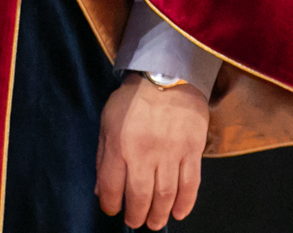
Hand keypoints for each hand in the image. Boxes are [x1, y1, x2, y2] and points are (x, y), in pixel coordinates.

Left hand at [95, 73, 208, 228]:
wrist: (166, 75)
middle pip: (140, 196)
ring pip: (166, 195)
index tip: (112, 209)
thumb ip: (103, 156)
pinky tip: (178, 213)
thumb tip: (101, 188)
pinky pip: (190, 184)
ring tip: (155, 223)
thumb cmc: (132, 100)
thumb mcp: (107, 122)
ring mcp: (170, 153)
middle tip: (136, 222)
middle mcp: (144, 153)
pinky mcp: (192, 151)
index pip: (111, 186)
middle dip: (136, 215)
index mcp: (118, 144)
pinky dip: (185, 203)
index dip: (110, 204)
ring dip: (160, 214)